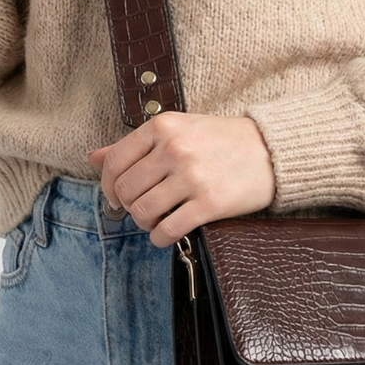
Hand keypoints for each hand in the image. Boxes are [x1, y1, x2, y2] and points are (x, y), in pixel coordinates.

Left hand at [86, 112, 276, 248]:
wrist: (271, 150)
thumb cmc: (221, 140)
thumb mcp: (178, 129)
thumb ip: (136, 144)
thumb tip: (93, 157)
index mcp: (163, 126)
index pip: (114, 162)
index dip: (108, 186)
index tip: (116, 197)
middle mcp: (175, 149)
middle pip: (126, 191)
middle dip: (127, 207)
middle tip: (141, 210)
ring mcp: (192, 177)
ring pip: (143, 212)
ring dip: (144, 223)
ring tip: (157, 220)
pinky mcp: (209, 203)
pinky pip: (167, 230)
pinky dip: (160, 238)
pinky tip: (167, 233)